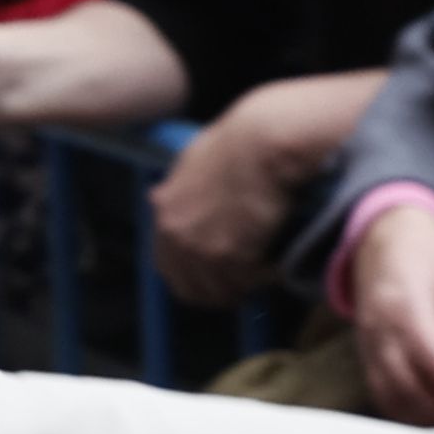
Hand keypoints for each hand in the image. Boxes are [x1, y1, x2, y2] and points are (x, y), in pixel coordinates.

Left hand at [149, 69, 369, 305]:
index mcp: (166, 213)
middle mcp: (178, 236)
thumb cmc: (235, 142)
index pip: (167, 268)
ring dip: (243, 287)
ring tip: (263, 274)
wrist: (260, 145)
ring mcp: (202, 248)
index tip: (210, 280)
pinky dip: (264, 278)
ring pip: (222, 291)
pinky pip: (249, 282)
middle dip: (217, 291)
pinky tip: (276, 265)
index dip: (191, 278)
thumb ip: (174, 188)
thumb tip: (157, 197)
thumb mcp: (190, 162)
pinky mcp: (232, 256)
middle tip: (241, 286)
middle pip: (193, 289)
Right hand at [349, 198, 433, 427]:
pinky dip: (407, 413)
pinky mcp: (364, 357)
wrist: (382, 238)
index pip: (432, 359)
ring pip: (391, 398)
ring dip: (426, 420)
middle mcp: (382, 331)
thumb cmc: (425, 256)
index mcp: (408, 307)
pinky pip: (381, 396)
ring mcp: (368, 347)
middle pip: (408, 388)